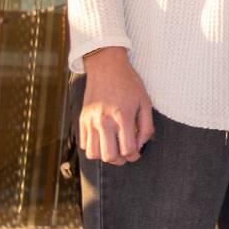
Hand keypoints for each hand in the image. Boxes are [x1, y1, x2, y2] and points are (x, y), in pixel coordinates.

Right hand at [79, 47, 153, 165]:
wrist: (106, 68)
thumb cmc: (129, 84)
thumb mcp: (145, 102)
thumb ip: (146, 126)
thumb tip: (141, 145)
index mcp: (122, 117)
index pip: (127, 149)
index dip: (134, 156)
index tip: (136, 153)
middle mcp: (104, 121)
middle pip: (109, 156)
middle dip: (120, 160)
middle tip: (125, 154)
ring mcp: (90, 121)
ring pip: (93, 154)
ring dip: (105, 156)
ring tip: (114, 149)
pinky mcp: (81, 120)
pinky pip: (84, 144)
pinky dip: (94, 148)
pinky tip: (103, 140)